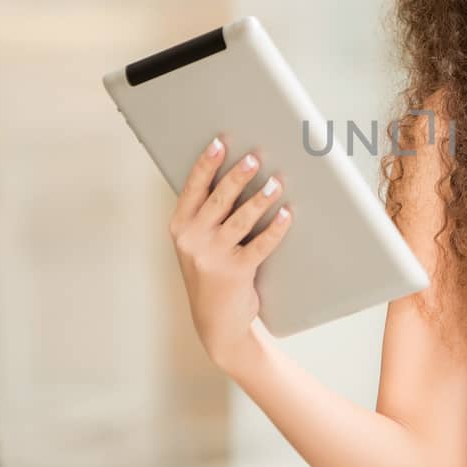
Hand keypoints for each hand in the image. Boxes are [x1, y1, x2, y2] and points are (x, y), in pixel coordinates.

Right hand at [169, 137, 294, 371]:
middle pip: (218, 199)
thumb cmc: (209, 276)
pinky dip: (275, 229)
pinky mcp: (235, 272)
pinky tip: (286, 214)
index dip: (206, 164)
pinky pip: (260, 245)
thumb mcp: (196, 245)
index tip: (220, 143)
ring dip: (261, 198)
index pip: (193, 189)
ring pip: (241, 219)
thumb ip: (205, 216)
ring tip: (276, 181)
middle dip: (238, 175)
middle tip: (255, 156)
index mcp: (180, 227)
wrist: (215, 323)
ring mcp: (212, 257)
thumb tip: (234, 177)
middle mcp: (192, 240)